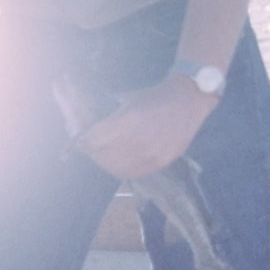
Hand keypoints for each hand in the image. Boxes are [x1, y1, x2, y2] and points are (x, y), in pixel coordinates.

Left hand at [73, 76, 217, 179]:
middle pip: (103, 156)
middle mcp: (139, 139)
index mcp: (128, 120)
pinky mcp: (162, 162)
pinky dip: (124, 169)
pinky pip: (135, 173)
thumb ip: (108, 119)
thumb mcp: (127, 101)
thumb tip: (87, 133)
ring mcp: (152, 153)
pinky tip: (121, 162)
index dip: (84, 141)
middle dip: (94, 152)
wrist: (188, 99)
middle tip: (93, 148)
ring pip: (117, 167)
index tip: (81, 140)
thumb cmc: (154, 96)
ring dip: (107, 163)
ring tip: (106, 156)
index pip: (93, 140)